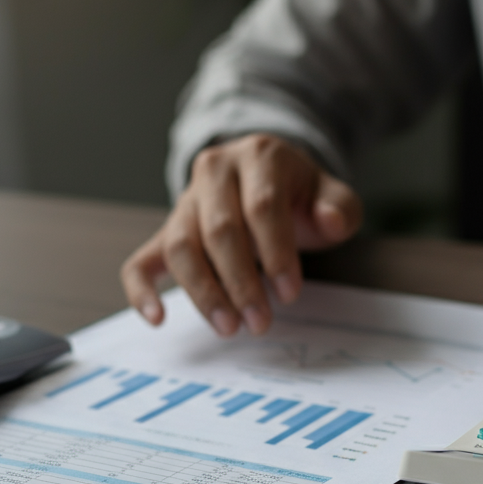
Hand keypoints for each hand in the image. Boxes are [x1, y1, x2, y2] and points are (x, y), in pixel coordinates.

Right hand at [121, 134, 361, 335]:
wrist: (270, 181)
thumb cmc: (303, 196)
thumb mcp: (333, 196)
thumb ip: (340, 208)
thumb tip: (330, 221)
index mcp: (260, 156)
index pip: (262, 206)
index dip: (276, 252)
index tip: (290, 294)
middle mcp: (215, 170)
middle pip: (219, 229)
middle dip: (240, 282)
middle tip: (260, 322)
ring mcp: (187, 200)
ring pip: (181, 245)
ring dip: (203, 292)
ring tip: (229, 327)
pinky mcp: (166, 230)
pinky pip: (141, 258)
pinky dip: (141, 289)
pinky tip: (157, 317)